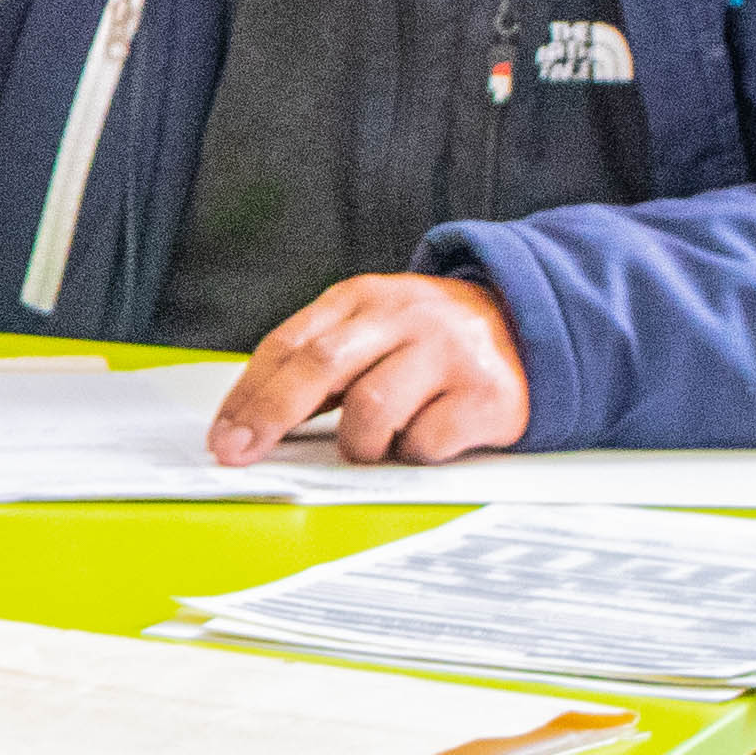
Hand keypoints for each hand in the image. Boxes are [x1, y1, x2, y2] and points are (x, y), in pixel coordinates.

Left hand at [211, 271, 530, 463]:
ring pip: (371, 411)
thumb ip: (319, 365)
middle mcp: (403, 316)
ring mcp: (446, 351)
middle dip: (270, 417)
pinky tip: (424, 438)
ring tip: (375, 444)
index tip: (224, 437)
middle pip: (319, 367)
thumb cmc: (432, 343)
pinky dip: (413, 453)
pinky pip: (424, 442)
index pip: (288, 344)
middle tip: (242, 455)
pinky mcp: (484, 393)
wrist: (531, 327)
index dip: (248, 395)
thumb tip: (252, 423)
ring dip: (360, 445)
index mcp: (362, 299)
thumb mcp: (372, 332)